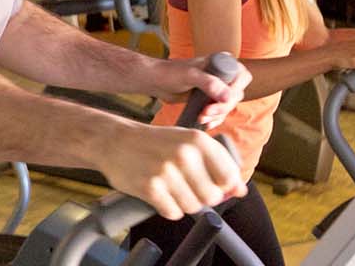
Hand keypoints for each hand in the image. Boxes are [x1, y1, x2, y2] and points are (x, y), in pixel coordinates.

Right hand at [93, 121, 246, 219]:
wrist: (114, 140)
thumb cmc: (155, 143)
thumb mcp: (188, 142)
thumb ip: (217, 164)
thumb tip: (240, 190)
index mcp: (198, 140)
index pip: (228, 177)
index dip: (222, 186)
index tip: (211, 184)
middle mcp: (184, 154)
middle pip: (212, 197)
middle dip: (202, 197)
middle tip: (187, 187)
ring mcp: (166, 172)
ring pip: (193, 207)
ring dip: (184, 203)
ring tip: (171, 189)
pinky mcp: (150, 188)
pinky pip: (173, 212)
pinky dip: (168, 208)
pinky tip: (160, 194)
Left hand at [147, 56, 251, 127]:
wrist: (154, 80)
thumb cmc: (170, 73)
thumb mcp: (190, 75)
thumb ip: (209, 83)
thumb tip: (228, 97)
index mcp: (222, 61)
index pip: (242, 77)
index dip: (235, 91)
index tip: (221, 101)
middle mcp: (222, 74)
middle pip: (235, 95)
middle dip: (222, 107)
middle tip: (206, 113)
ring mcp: (216, 88)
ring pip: (227, 106)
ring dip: (217, 115)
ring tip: (201, 118)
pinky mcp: (208, 99)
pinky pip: (219, 112)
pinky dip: (214, 120)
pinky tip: (206, 123)